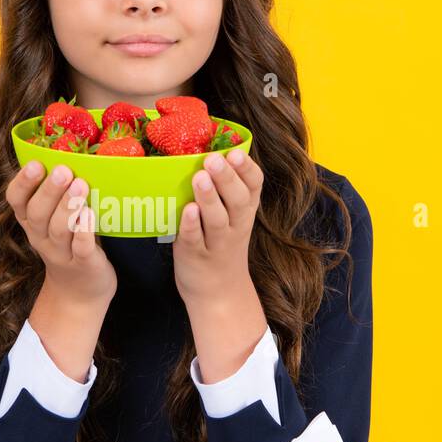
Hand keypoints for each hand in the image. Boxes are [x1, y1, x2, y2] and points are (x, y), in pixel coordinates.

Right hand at [6, 160, 116, 308]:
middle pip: (37, 214)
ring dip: (68, 206)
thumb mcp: (54, 220)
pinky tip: (89, 215)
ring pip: (59, 230)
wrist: (81, 292)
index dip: (23, 183)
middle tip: (63, 170)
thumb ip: (57, 194)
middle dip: (49, 191)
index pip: (16, 202)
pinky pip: (80, 249)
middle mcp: (41, 238)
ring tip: (81, 185)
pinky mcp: (84, 265)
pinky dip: (83, 232)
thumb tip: (70, 153)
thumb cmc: (70, 244)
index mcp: (31, 223)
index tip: (36, 163)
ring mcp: (62, 253)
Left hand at [172, 149, 262, 307]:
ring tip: (199, 178)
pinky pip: (194, 240)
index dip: (247, 169)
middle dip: (227, 178)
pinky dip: (191, 225)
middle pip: (238, 201)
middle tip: (214, 159)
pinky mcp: (195, 257)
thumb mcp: (233, 217)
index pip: (254, 186)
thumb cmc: (220, 245)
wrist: (218, 294)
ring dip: (209, 198)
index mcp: (245, 212)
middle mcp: (235, 226)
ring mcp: (216, 243)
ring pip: (217, 220)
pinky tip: (186, 210)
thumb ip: (225, 190)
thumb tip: (205, 148)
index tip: (236, 152)